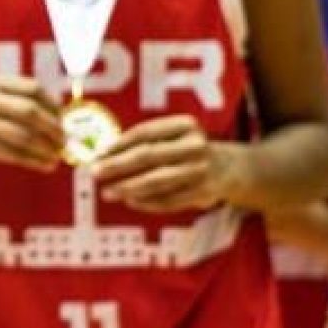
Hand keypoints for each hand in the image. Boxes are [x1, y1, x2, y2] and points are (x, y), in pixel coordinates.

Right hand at [0, 75, 64, 173]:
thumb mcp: (8, 108)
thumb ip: (34, 109)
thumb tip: (68, 121)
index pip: (33, 88)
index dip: (53, 105)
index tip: (65, 120)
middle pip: (28, 110)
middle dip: (51, 128)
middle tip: (64, 141)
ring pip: (23, 135)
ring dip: (45, 148)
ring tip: (57, 156)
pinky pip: (15, 153)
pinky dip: (35, 161)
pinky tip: (47, 165)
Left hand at [92, 116, 234, 212]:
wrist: (232, 168)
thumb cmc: (188, 150)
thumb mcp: (174, 136)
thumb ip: (145, 142)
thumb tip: (104, 154)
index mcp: (185, 125)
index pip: (144, 133)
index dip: (118, 144)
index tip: (97, 154)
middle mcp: (195, 145)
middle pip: (148, 156)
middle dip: (118, 166)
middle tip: (95, 173)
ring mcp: (201, 170)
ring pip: (157, 180)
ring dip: (129, 187)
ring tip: (108, 192)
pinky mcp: (204, 192)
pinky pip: (169, 200)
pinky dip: (147, 202)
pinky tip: (130, 201)